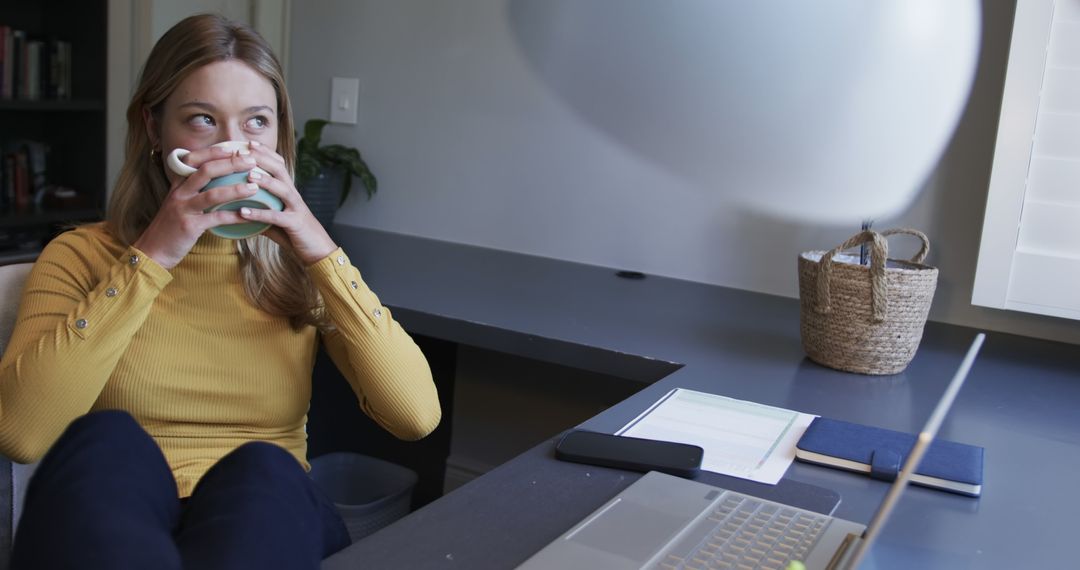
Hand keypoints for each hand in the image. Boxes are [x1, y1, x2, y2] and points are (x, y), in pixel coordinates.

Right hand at [134, 147, 264, 268]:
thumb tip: (217, 180)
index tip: (236, 148)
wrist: (152, 251)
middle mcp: (179, 193)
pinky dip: (234, 216)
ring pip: (213, 194)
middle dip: (231, 163)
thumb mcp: (179, 203)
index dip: (215, 152)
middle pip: (206, 171)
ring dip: (236, 189)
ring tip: (255, 187)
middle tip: (251, 161)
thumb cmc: (171, 227)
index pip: (195, 159)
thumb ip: (193, 190)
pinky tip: (248, 216)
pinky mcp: (190, 226)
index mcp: (178, 184)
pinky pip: (216, 218)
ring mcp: (183, 208)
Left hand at [234, 141, 337, 264]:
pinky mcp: (295, 224)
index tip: (248, 143)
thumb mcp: (275, 221)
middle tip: (245, 150)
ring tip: (248, 174)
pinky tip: (243, 212)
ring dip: (265, 181)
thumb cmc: (295, 235)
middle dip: (263, 158)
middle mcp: (293, 195)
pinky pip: (275, 217)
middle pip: (280, 170)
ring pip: (282, 189)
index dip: (265, 153)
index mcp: (289, 191)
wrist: (318, 252)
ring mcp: (296, 208)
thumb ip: (259, 213)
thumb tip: (236, 212)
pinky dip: (259, 213)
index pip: (279, 165)